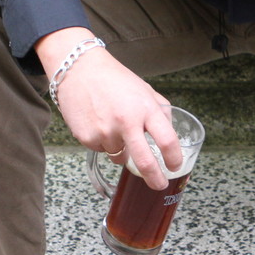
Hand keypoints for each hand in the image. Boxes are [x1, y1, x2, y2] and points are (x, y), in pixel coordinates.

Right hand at [36, 28, 182, 189]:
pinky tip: (99, 122)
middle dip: (155, 179)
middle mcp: (126, 122)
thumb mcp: (145, 90)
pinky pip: (102, 150)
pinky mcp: (87, 138)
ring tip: (114, 124)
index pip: (167, 141)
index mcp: (145, 109)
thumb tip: (169, 138)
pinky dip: (104, 142)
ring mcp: (105, 132)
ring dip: (122, 150)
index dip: (174, 158)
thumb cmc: (114, 79)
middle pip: (145, 162)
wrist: (79, 70)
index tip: (175, 166)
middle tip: (159, 184)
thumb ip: (160, 113)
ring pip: (120, 157)